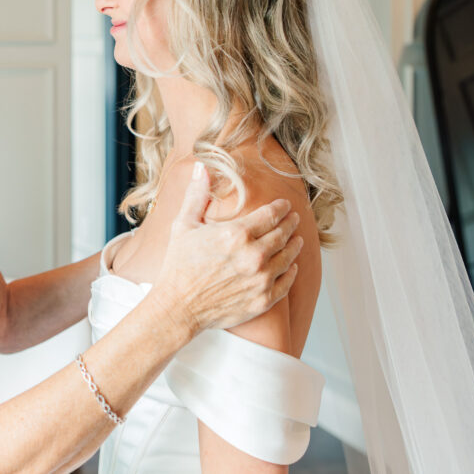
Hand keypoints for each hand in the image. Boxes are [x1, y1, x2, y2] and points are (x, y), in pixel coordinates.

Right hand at [151, 163, 302, 336]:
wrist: (177, 306)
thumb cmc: (178, 266)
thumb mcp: (184, 225)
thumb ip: (197, 194)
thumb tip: (201, 166)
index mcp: (236, 234)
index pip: (270, 215)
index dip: (280, 208)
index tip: (284, 205)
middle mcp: (253, 256)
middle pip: (283, 234)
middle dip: (290, 223)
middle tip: (293, 218)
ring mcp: (260, 280)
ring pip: (288, 257)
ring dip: (294, 245)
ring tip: (296, 239)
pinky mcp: (263, 300)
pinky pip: (286, 283)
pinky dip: (291, 272)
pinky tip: (291, 266)